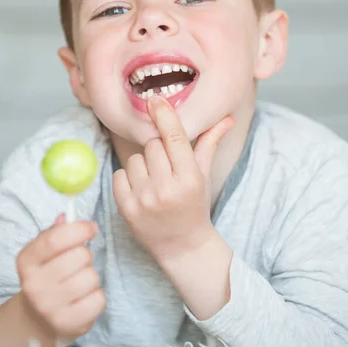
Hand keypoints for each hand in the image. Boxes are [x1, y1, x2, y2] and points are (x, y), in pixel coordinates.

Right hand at [16, 216, 104, 342]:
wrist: (38, 318)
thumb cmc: (48, 275)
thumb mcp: (44, 252)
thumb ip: (56, 232)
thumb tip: (66, 216)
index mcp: (26, 260)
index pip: (56, 239)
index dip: (80, 229)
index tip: (92, 228)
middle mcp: (33, 284)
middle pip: (79, 256)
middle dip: (86, 255)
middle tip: (79, 263)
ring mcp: (48, 307)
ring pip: (91, 277)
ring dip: (91, 277)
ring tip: (79, 282)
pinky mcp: (66, 323)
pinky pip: (98, 299)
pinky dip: (97, 297)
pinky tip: (84, 298)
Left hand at [113, 95, 233, 260]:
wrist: (182, 247)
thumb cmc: (194, 205)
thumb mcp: (204, 175)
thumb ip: (210, 143)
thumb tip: (227, 118)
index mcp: (190, 179)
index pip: (175, 138)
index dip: (165, 116)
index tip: (154, 99)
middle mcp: (167, 189)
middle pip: (152, 146)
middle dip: (158, 151)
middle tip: (166, 168)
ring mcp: (145, 200)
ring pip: (134, 159)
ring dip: (142, 165)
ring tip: (154, 182)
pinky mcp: (126, 209)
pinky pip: (119, 174)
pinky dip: (128, 179)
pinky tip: (141, 191)